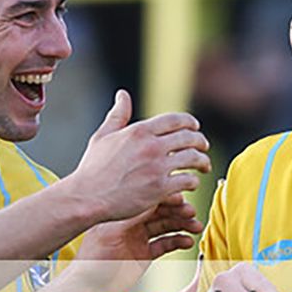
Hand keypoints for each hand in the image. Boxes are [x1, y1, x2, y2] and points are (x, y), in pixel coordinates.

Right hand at [68, 90, 209, 220]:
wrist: (87, 197)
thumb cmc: (92, 168)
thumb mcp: (103, 137)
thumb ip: (118, 115)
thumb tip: (122, 95)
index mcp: (139, 131)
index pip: (175, 120)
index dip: (190, 122)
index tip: (195, 128)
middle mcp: (151, 146)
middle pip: (189, 138)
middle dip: (200, 142)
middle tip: (203, 147)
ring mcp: (157, 168)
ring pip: (193, 159)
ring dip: (202, 162)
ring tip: (204, 166)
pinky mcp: (160, 189)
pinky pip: (188, 180)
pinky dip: (193, 181)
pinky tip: (191, 183)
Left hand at [71, 198, 202, 291]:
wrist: (88, 288)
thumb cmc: (90, 261)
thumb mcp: (110, 234)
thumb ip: (129, 217)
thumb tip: (148, 199)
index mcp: (120, 214)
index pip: (146, 201)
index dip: (163, 198)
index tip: (180, 197)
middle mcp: (130, 224)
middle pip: (158, 212)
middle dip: (176, 211)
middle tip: (191, 212)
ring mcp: (138, 239)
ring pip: (164, 227)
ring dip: (181, 226)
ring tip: (195, 226)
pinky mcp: (144, 255)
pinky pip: (164, 245)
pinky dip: (177, 242)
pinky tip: (187, 241)